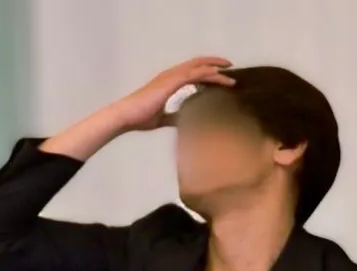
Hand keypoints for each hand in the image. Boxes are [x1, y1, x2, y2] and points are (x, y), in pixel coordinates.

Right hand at [114, 56, 236, 131]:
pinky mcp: (171, 82)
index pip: (191, 70)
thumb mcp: (161, 118)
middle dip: (214, 63)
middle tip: (229, 67)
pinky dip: (208, 74)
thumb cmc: (139, 118)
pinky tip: (219, 77)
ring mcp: (171, 76)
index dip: (205, 70)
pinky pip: (195, 74)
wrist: (126, 116)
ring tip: (230, 72)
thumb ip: (173, 117)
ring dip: (215, 68)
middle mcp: (170, 75)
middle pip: (197, 63)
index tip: (219, 74)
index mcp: (168, 81)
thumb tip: (182, 121)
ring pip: (199, 67)